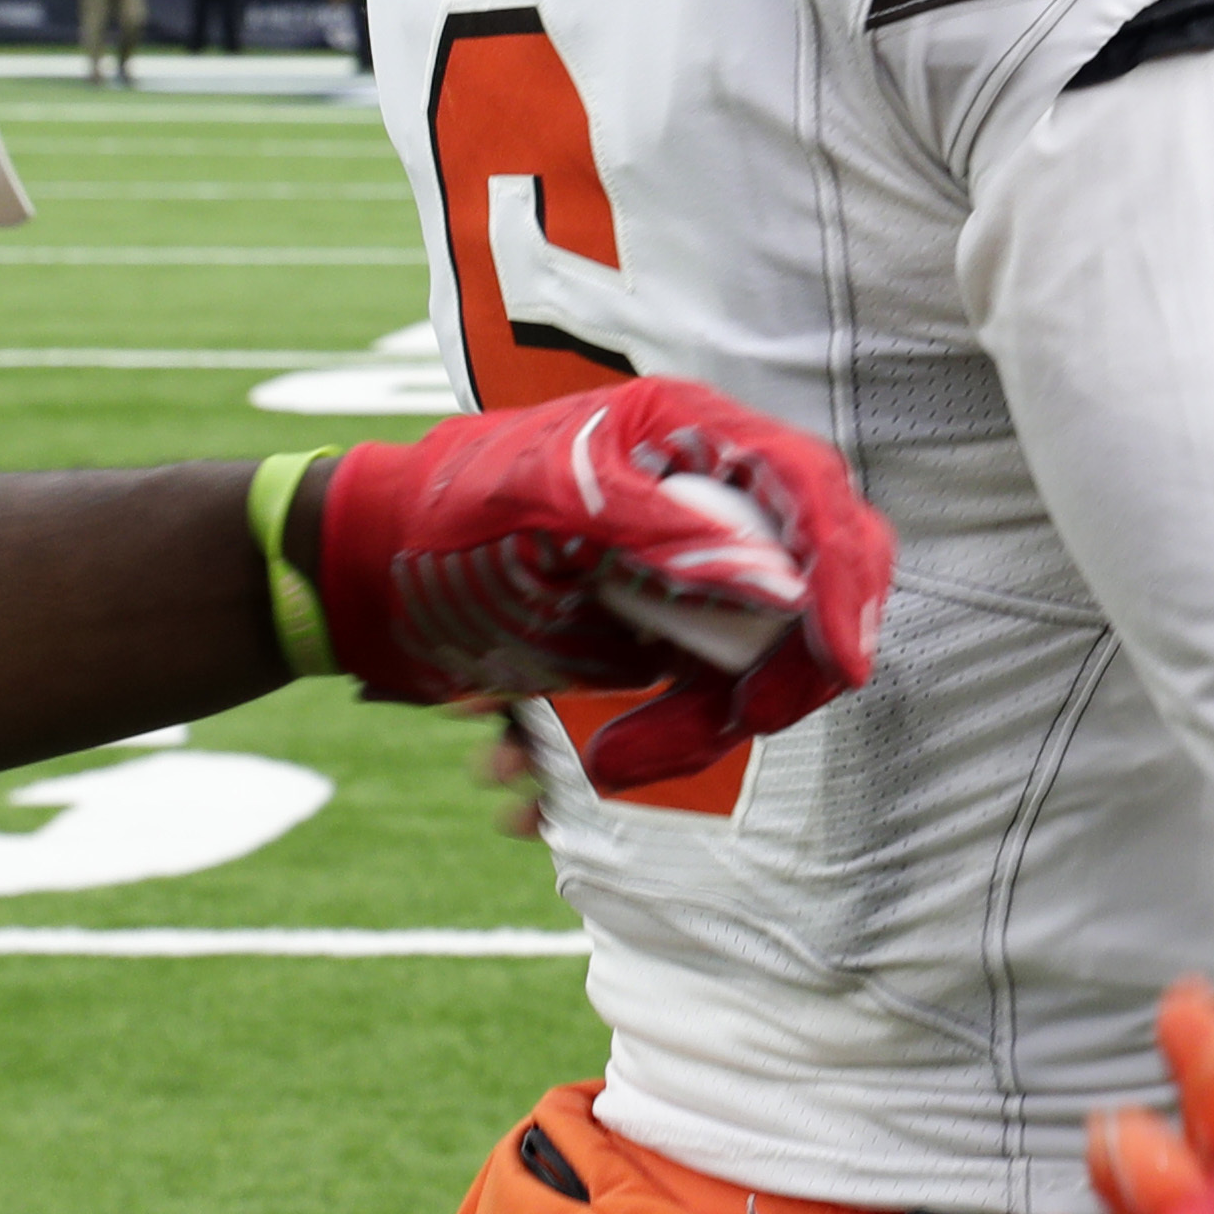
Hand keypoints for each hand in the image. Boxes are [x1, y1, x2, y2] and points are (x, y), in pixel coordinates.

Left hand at [313, 380, 891, 790]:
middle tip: (707, 732)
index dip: (845, 579)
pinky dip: (650, 747)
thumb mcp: (545, 501)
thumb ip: (662, 530)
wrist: (368, 572)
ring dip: (694, 729)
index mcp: (696, 437)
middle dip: (767, 681)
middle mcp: (713, 504)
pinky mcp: (665, 638)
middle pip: (808, 597)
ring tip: (590, 764)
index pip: (815, 497)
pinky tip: (554, 776)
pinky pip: (698, 705)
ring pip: (755, 669)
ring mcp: (694, 576)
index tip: (840, 666)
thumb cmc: (447, 508)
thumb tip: (785, 586)